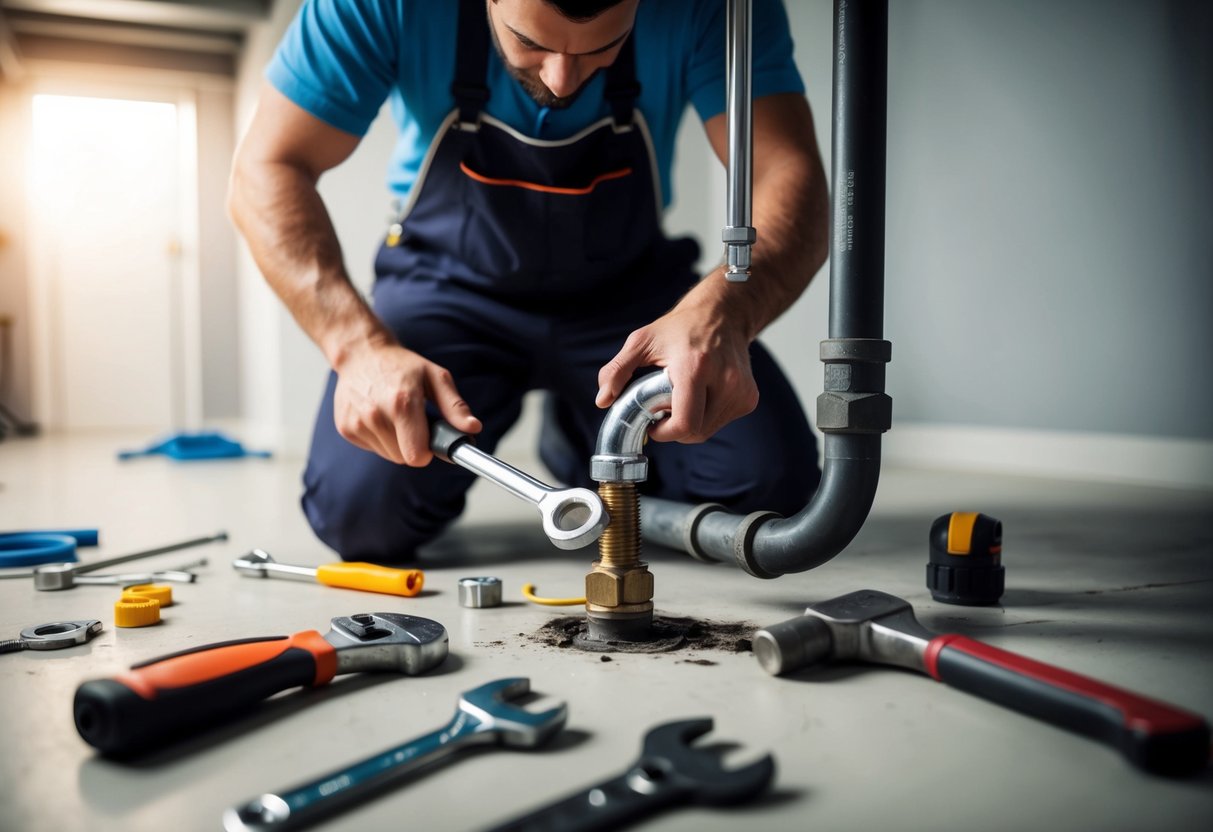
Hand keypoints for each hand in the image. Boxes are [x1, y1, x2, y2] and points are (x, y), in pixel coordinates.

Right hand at [332, 340, 480, 465]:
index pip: (416, 456)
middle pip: (403, 458)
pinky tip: (379, 416)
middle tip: (413, 421)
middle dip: (413, 445)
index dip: (427, 453)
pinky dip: (380, 438)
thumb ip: (455, 407)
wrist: (361, 353)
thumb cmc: (401, 365)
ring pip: (388, 455)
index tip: (430, 440)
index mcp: (401, 404)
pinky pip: (373, 448)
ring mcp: (357, 423)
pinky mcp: (345, 428)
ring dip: (397, 443)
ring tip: (395, 416)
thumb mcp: (435, 377)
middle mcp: (375, 415)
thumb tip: (473, 428)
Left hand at [595, 296, 758, 442]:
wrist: (724, 313)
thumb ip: (616, 370)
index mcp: (696, 367)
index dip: (664, 433)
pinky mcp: (749, 398)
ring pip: (708, 431)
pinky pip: (720, 422)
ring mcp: (741, 391)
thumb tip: (603, 400)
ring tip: (681, 398)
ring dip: (690, 423)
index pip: (684, 424)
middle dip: (674, 428)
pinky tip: (699, 396)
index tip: (653, 423)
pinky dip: (706, 417)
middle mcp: (724, 380)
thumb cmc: (680, 327)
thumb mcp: (642, 341)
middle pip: (695, 432)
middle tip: (663, 409)